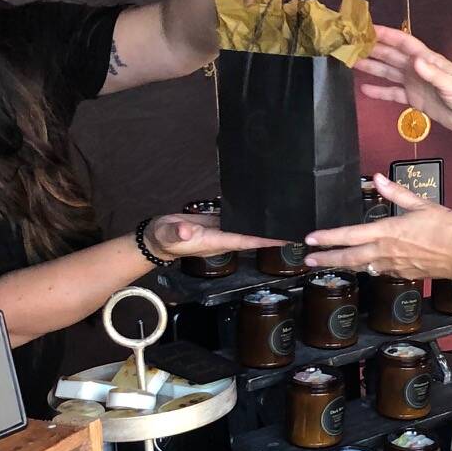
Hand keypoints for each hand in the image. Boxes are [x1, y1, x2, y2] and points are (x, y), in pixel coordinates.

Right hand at [145, 211, 277, 260]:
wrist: (156, 239)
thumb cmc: (162, 238)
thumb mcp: (167, 235)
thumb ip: (177, 233)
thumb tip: (186, 231)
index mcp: (215, 242)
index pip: (245, 241)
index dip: (265, 240)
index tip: (285, 239)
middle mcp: (222, 239)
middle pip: (253, 237)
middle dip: (272, 235)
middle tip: (295, 228)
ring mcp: (220, 231)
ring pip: (246, 228)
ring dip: (263, 226)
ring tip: (284, 217)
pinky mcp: (216, 223)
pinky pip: (237, 221)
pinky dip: (249, 216)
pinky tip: (260, 208)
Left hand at [306, 174, 451, 282]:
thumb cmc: (448, 228)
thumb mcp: (422, 205)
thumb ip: (397, 193)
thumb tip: (378, 178)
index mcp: (388, 232)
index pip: (350, 236)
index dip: (328, 238)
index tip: (310, 240)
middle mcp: (385, 252)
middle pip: (349, 258)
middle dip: (327, 259)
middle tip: (308, 260)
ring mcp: (393, 265)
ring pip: (361, 267)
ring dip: (344, 265)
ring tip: (330, 263)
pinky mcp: (403, 273)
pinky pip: (378, 271)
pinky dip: (366, 268)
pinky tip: (363, 266)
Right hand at [354, 25, 451, 146]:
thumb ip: (433, 73)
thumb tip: (415, 61)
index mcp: (428, 60)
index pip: (404, 43)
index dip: (387, 34)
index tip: (368, 28)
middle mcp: (418, 68)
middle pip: (392, 55)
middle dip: (373, 48)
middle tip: (352, 43)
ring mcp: (415, 83)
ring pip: (389, 72)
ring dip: (372, 67)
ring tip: (352, 62)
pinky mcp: (414, 99)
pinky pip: (393, 93)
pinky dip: (379, 91)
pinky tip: (365, 89)